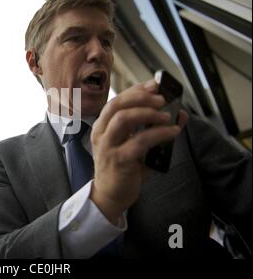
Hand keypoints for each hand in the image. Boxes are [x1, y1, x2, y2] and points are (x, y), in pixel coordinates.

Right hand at [90, 80, 187, 223]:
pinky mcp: (119, 160)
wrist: (110, 195)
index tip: (154, 84)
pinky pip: (139, 141)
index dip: (136, 90)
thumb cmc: (123, 168)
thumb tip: (179, 114)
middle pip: (117, 104)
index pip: (117, 100)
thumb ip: (152, 128)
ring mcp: (108, 146)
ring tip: (167, 115)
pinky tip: (172, 132)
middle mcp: (101, 133)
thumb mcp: (134, 144)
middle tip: (162, 98)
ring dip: (148, 113)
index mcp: (102, 126)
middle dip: (141, 97)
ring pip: (123, 118)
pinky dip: (159, 133)